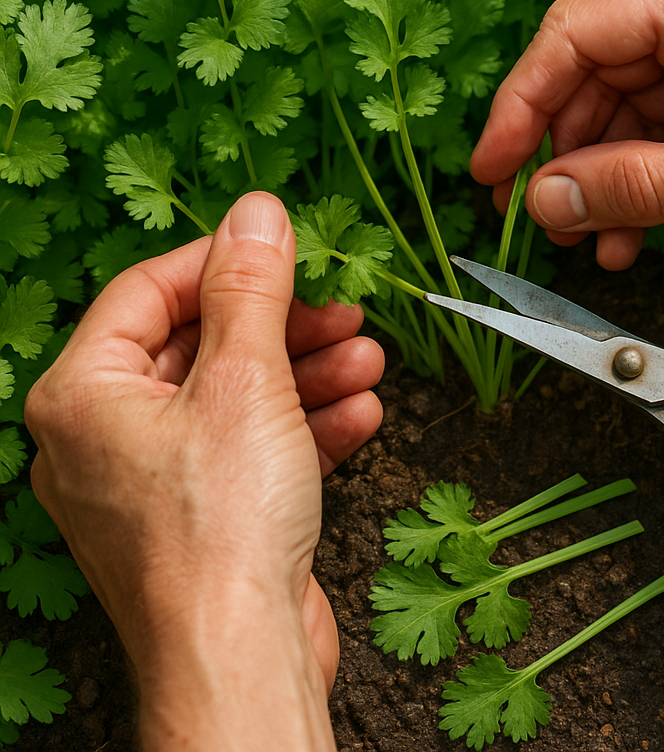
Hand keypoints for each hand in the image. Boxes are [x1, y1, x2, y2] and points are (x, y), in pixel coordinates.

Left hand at [25, 192, 383, 749]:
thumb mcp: (245, 379)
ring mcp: (157, 481)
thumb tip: (258, 213)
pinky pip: (253, 448)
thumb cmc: (222, 529)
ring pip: (237, 398)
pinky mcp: (205, 515)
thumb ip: (251, 289)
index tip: (284, 249)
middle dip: (285, 326)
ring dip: (309, 375)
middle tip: (343, 311)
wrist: (243, 659)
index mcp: (84, 396)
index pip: (149, 291)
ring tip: (368, 361)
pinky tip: (361, 415)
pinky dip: (306, 427)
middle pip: (202, 345)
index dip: (223, 262)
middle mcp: (108, 437)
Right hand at [472, 0, 663, 268]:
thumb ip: (636, 187)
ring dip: (606, 176)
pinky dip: (647, 178)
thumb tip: (548, 198)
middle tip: (541, 217)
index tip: (492, 167)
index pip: (578, 35)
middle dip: (565, 151)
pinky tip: (633, 231)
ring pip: (630, 107)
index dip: (521, 104)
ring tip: (592, 240)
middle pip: (598, 72)